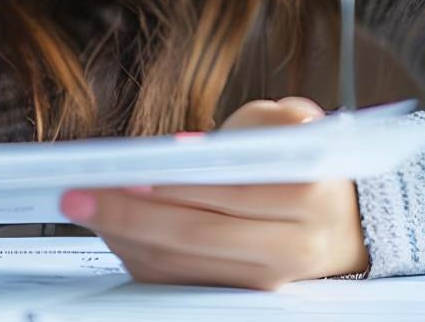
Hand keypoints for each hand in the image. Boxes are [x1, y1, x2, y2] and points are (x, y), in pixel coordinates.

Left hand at [59, 96, 369, 290]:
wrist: (347, 227)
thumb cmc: (305, 167)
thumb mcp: (293, 125)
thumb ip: (250, 126)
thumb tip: (183, 151)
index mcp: (309, 197)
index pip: (230, 193)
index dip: (174, 186)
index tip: (125, 173)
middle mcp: (292, 248)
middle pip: (197, 236)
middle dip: (130, 216)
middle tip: (77, 196)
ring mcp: (266, 282)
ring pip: (182, 266)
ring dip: (124, 238)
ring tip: (84, 208)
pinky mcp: (240, 298)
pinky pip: (179, 282)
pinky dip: (138, 255)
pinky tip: (110, 229)